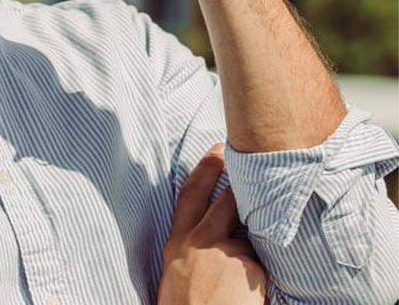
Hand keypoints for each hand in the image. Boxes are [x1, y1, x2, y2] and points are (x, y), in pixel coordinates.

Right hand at [158, 144, 266, 304]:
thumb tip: (218, 233)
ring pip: (249, 242)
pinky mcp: (249, 271)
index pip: (190, 193)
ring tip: (238, 285)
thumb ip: (193, 247)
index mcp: (177, 242)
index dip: (205, 168)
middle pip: (227, 201)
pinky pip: (262, 270)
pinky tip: (248, 298)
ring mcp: (226, 254)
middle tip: (254, 165)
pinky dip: (260, 282)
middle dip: (240, 184)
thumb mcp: (177, 271)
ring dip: (251, 256)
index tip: (217, 149)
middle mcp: (200, 242)